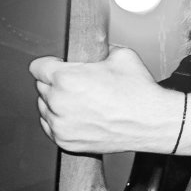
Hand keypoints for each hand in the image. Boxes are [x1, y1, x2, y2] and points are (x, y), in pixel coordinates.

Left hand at [31, 47, 180, 154]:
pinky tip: (78, 115)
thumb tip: (94, 49)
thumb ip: (98, 50)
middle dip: (56, 84)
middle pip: (40, 87)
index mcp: (67, 78)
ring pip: (44, 108)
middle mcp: (59, 102)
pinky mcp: (66, 141)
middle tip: (76, 85)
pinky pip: (50, 127)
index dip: (50, 64)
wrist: (154, 122)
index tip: (57, 67)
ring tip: (80, 101)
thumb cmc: (140, 92)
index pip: (37, 67)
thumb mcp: (121, 55)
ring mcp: (61, 124)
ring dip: (56, 103)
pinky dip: (60, 121)